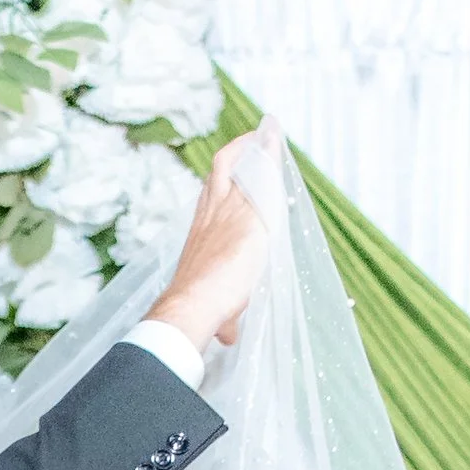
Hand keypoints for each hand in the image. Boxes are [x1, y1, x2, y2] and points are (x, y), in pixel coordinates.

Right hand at [146, 126, 273, 355]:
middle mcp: (212, 213)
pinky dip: (267, 154)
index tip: (235, 168)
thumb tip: (229, 337)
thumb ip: (228, 320)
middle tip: (255, 140)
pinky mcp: (249, 214)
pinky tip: (275, 139)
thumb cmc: (202, 309)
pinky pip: (259, 175)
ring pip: (241, 166)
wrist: (194, 303)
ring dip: (257, 148)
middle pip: (221, 170)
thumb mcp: (220, 312)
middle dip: (238, 152)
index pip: (211, 195)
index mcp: (203, 232)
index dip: (224, 179)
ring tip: (270, 132)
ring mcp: (229, 210)